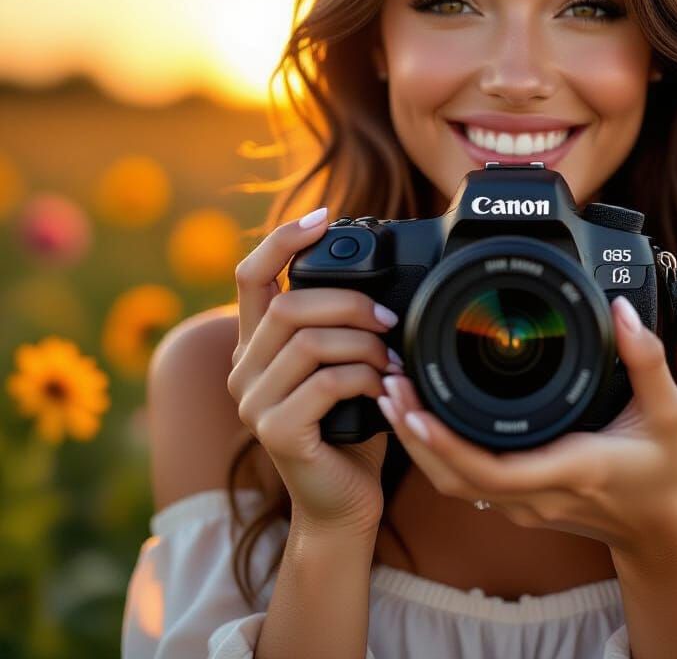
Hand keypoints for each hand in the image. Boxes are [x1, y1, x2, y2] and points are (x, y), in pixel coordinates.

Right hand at [227, 208, 401, 538]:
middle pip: (287, 306)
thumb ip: (338, 326)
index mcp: (254, 345)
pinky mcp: (276, 432)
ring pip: (308, 342)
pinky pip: (325, 382)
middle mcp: (243, 369)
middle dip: (348, 302)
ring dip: (363, 343)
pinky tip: (383, 387)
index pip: (249, 275)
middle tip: (390, 318)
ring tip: (392, 360)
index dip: (281, 239)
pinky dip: (364, 377)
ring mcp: (253, 403)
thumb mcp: (340, 365)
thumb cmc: (349, 427)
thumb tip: (379, 283)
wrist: (343, 501)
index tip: (323, 216)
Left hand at [377, 295, 676, 553]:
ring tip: (393, 393)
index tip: (413, 407)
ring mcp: (523, 505)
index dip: (446, 442)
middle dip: (414, 434)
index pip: (493, 469)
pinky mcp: (517, 503)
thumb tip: (622, 311)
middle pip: (455, 478)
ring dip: (418, 442)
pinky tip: (421, 417)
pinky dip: (436, 450)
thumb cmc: (663, 469)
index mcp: (572, 467)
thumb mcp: (669, 412)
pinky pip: (465, 482)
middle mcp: (538, 494)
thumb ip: (648, 359)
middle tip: (389, 383)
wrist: (660, 528)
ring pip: (453, 483)